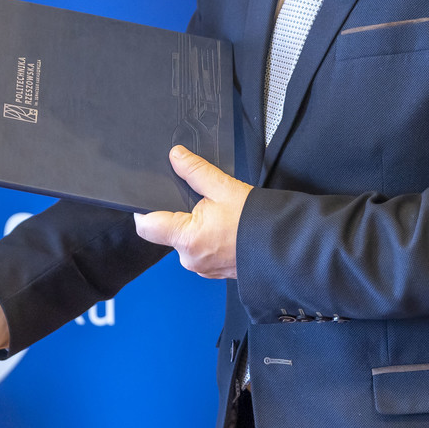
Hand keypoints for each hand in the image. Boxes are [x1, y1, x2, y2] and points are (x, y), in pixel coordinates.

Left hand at [133, 145, 250, 278]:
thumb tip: (176, 156)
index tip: (147, 197)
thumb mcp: (223, 187)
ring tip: (218, 215)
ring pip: (185, 240)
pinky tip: (224, 228)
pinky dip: (207, 238)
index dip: (143, 209)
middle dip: (179, 213)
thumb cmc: (256, 221)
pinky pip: (201, 250)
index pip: (146, 226)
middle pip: (167, 231)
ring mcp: (203, 267)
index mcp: (187, 238)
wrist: (285, 245)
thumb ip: (194, 170)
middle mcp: (191, 258)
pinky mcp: (214, 271)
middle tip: (200, 201)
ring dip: (195, 226)